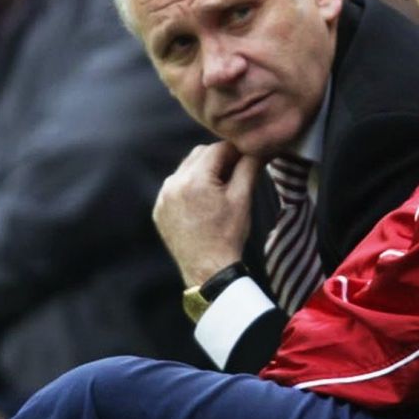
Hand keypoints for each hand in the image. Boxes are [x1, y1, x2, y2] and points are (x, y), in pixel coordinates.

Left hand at [154, 142, 259, 287]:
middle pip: (199, 155)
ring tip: (219, 190)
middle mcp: (173, 184)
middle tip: (235, 173)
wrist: (208, 270)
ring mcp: (163, 198)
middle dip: (218, 160)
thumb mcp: (242, 199)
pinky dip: (189, 188)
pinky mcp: (159, 210)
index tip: (247, 158)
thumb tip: (260, 148)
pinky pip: (175, 188)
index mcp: (195, 179)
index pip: (217, 149)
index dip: (235, 151)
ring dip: (202, 172)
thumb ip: (249, 167)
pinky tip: (203, 203)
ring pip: (186, 170)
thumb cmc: (228, 236)